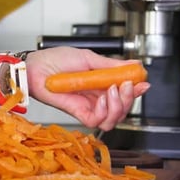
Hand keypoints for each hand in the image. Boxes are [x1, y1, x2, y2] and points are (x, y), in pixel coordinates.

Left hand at [25, 47, 149, 130]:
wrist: (36, 66)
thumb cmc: (55, 60)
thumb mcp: (89, 58)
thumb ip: (112, 65)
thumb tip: (134, 65)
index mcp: (101, 84)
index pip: (124, 93)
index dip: (135, 91)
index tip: (143, 83)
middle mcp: (96, 97)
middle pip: (121, 109)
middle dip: (129, 99)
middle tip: (125, 85)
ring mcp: (87, 106)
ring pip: (113, 119)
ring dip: (118, 106)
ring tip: (113, 90)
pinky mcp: (77, 113)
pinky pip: (97, 120)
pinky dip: (104, 112)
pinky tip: (101, 99)